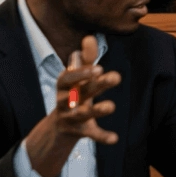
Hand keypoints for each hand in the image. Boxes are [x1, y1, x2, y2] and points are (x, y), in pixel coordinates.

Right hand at [23, 35, 121, 176]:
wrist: (60, 126)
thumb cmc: (74, 93)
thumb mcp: (79, 77)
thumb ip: (86, 59)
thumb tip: (90, 37)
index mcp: (65, 85)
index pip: (68, 77)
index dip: (81, 73)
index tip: (99, 67)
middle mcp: (66, 101)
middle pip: (80, 92)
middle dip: (97, 85)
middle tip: (115, 76)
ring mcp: (72, 117)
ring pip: (82, 114)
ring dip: (97, 110)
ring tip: (111, 106)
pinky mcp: (80, 132)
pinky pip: (91, 134)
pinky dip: (102, 136)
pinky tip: (115, 138)